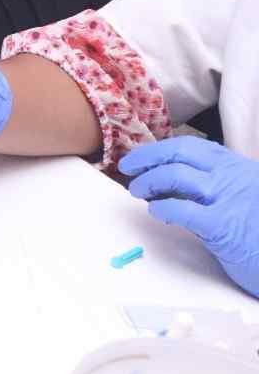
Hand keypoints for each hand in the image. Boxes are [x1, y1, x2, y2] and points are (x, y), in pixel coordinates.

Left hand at [122, 137, 258, 296]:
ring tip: (136, 190)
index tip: (142, 157)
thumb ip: (217, 187)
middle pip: (179, 154)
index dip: (161, 150)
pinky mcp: (223, 226)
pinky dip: (163, 207)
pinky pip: (182, 209)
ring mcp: (228, 198)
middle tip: (128, 167)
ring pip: (176, 176)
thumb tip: (173, 185)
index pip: (192, 148)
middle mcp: (233, 176)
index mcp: (238, 167)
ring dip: (149, 181)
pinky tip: (156, 212)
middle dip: (147, 158)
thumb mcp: (246, 198)